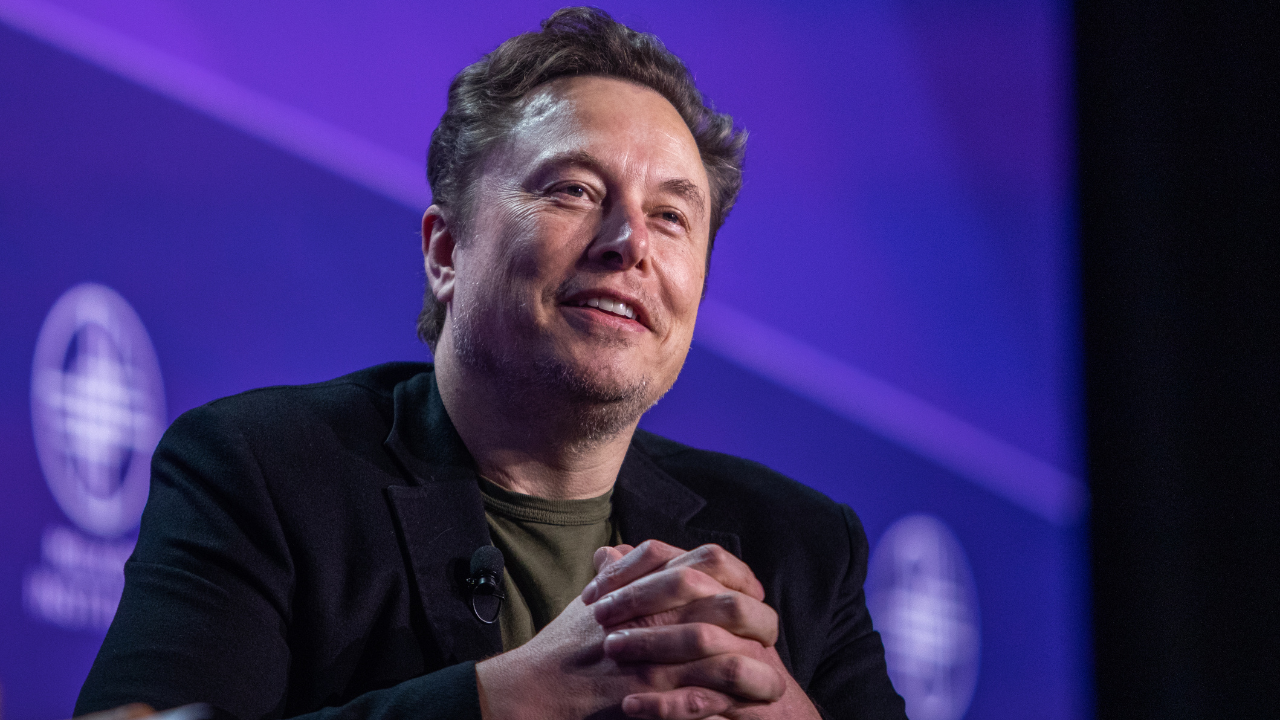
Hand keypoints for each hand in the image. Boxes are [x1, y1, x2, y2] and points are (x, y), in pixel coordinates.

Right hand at [475, 546, 784, 719]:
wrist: (533, 686)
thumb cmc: (563, 643)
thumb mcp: (591, 596)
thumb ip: (615, 573)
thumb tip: (617, 552)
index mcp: (646, 583)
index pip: (712, 561)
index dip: (742, 577)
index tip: (752, 594)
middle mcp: (656, 612)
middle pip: (732, 604)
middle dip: (761, 623)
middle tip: (768, 638)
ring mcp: (656, 653)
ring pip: (729, 655)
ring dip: (757, 671)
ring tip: (771, 684)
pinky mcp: (649, 692)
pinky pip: (704, 697)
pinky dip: (729, 704)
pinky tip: (743, 710)